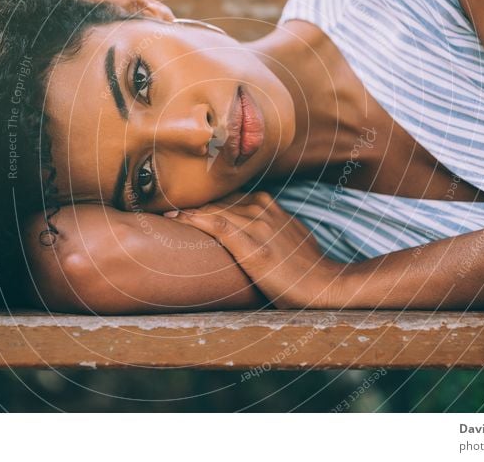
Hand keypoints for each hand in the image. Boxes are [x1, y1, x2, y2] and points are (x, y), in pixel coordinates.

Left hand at [166, 191, 343, 308]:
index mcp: (269, 206)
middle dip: (188, 202)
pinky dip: (193, 220)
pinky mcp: (252, 246)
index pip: (227, 197)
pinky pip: (216, 225)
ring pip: (212, 209)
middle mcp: (262, 209)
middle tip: (157, 203)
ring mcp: (258, 226)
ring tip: (157, 210)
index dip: (202, 200)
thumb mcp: (289, 238)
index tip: (178, 202)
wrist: (326, 285)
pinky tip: (174, 218)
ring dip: (184, 210)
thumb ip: (269, 228)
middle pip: (216, 200)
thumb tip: (249, 233)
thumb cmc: (308, 268)